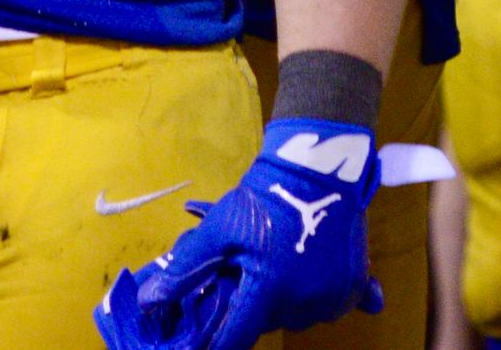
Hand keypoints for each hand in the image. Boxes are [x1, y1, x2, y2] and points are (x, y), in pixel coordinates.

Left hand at [94, 119, 382, 348]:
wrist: (317, 169)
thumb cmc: (262, 199)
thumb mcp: (218, 230)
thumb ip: (186, 270)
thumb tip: (148, 303)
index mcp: (268, 291)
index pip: (234, 339)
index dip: (215, 343)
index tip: (202, 340)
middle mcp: (302, 304)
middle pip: (264, 324)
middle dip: (249, 307)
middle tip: (242, 274)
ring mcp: (332, 298)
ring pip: (292, 316)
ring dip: (279, 301)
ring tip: (273, 264)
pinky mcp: (352, 288)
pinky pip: (327, 307)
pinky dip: (315, 298)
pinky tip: (310, 279)